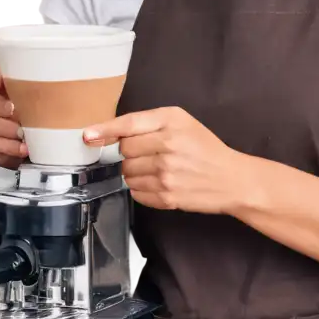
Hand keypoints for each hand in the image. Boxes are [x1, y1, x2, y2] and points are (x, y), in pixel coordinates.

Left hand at [83, 106, 250, 214]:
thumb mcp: (182, 123)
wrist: (232, 179)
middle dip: (130, 153)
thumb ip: (148, 123)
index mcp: (171, 122)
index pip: (128, 125)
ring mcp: (166, 174)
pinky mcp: (166, 196)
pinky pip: (136, 192)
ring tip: (156, 169)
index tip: (87, 136)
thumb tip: (109, 134)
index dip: (104, 131)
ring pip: (127, 173)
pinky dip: (142, 188)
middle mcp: (168, 146)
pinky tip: (159, 183)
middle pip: (124, 151)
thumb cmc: (205, 148)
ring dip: (135, 172)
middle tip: (150, 154)